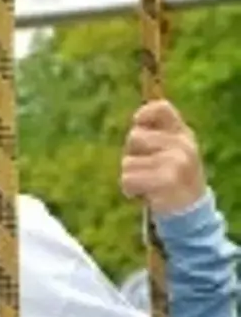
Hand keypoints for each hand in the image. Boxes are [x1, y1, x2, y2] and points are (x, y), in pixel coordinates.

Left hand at [121, 100, 206, 214]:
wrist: (190, 207)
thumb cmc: (172, 174)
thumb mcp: (171, 150)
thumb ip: (156, 134)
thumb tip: (136, 119)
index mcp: (182, 133)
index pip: (161, 108)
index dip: (143, 114)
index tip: (138, 124)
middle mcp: (182, 144)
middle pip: (134, 136)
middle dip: (131, 153)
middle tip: (147, 167)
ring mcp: (175, 161)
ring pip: (127, 161)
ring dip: (130, 174)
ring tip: (148, 181)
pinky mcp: (166, 180)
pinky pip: (127, 179)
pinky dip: (129, 188)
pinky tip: (145, 192)